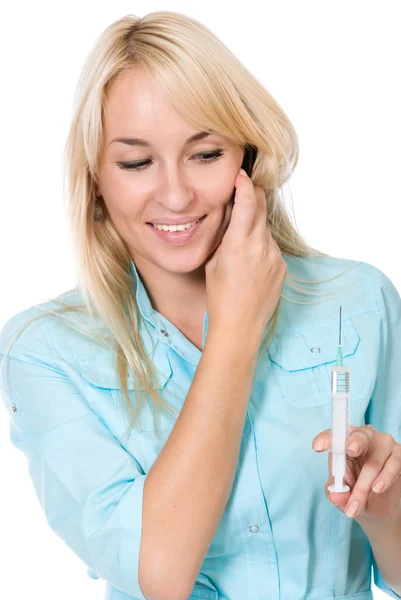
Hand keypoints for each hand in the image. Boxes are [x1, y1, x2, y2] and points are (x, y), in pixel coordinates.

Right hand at [204, 167, 286, 351]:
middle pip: (261, 208)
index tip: (241, 176)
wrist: (240, 326)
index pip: (247, 201)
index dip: (245, 184)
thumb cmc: (220, 297)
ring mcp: (274, 257)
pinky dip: (261, 246)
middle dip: (253, 196)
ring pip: (265, 229)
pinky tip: (250, 263)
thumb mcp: (213, 262)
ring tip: (240, 243)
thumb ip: (225, 237)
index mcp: (238, 244)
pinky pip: (271, 247)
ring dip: (255, 225)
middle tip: (244, 190)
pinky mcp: (282, 267)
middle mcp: (260, 247)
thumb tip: (231, 217)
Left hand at [312, 425, 400, 521]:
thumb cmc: (352, 490)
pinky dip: (385, 478)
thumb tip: (337, 497)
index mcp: (343, 441)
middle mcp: (363, 437)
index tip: (318, 447)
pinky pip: (394, 464)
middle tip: (350, 450)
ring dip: (365, 485)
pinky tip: (377, 489)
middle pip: (360, 435)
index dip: (326, 439)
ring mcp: (383, 444)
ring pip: (374, 460)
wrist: (376, 506)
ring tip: (356, 505)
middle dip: (355, 442)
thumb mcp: (341, 495)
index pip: (333, 435)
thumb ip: (337, 493)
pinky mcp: (398, 455)